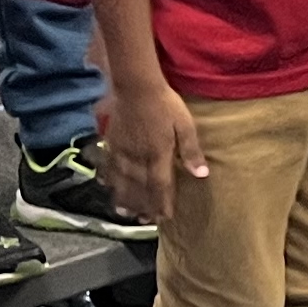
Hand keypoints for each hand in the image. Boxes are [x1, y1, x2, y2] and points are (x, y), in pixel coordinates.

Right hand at [103, 81, 207, 228]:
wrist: (136, 85)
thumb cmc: (165, 104)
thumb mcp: (186, 125)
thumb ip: (191, 151)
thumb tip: (201, 175)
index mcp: (158, 155)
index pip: (160, 186)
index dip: (162, 203)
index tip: (163, 217)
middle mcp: (138, 157)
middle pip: (139, 187)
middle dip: (142, 205)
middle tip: (143, 220)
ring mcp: (122, 150)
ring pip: (122, 180)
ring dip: (124, 197)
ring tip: (125, 212)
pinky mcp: (111, 141)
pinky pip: (108, 164)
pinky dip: (108, 177)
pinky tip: (106, 186)